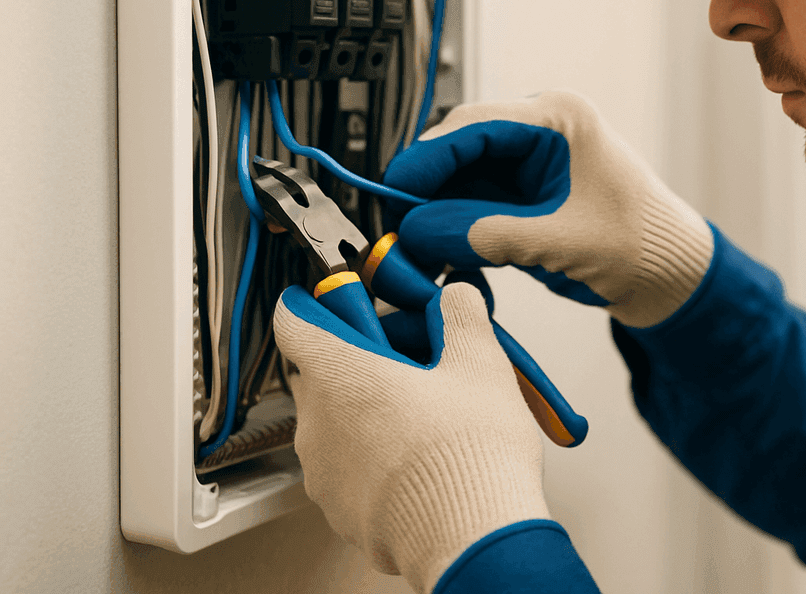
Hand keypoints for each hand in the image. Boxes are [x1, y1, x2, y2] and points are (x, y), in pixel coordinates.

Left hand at [274, 282, 550, 593]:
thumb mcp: (480, 361)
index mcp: (341, 373)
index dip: (315, 303)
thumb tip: (454, 299)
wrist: (471, 536)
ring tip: (430, 414)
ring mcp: (324, 471)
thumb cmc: (468, 454)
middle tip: (416, 361)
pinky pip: (350, 467)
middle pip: (325, 371)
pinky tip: (424, 455)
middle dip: (365, 360)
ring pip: (337, 421)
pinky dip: (377, 456)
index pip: (295, 319)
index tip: (336, 300)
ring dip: (372, 410)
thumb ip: (460, 314)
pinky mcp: (340, 509)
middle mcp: (318, 422)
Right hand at [383, 90, 713, 327]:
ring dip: (437, 212)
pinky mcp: (524, 194)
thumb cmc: (639, 246)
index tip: (394, 193)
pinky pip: (474, 202)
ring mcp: (531, 162)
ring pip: (461, 179)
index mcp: (559, 119)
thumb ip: (483, 232)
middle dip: (427, 190)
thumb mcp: (556, 240)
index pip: (472, 126)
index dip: (426, 160)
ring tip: (417, 250)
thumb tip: (416, 230)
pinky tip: (442, 254)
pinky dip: (455, 227)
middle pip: (459, 149)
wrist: (670, 276)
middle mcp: (541, 131)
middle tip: (398, 228)